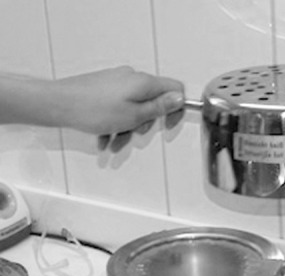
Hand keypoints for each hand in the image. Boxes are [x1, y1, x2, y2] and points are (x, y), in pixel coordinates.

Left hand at [55, 66, 185, 150]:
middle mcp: (130, 78)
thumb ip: (160, 107)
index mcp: (143, 82)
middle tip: (134, 134)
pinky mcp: (104, 89)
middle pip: (152, 103)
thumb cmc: (92, 110)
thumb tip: (180, 99)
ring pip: (133, 109)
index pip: (174, 90)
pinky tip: (105, 138)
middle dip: (144, 124)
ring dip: (127, 129)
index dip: (176, 109)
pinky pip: (118, 108)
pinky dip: (115, 124)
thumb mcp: (134, 115)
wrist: (58, 104)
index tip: (168, 125)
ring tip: (114, 142)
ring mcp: (116, 82)